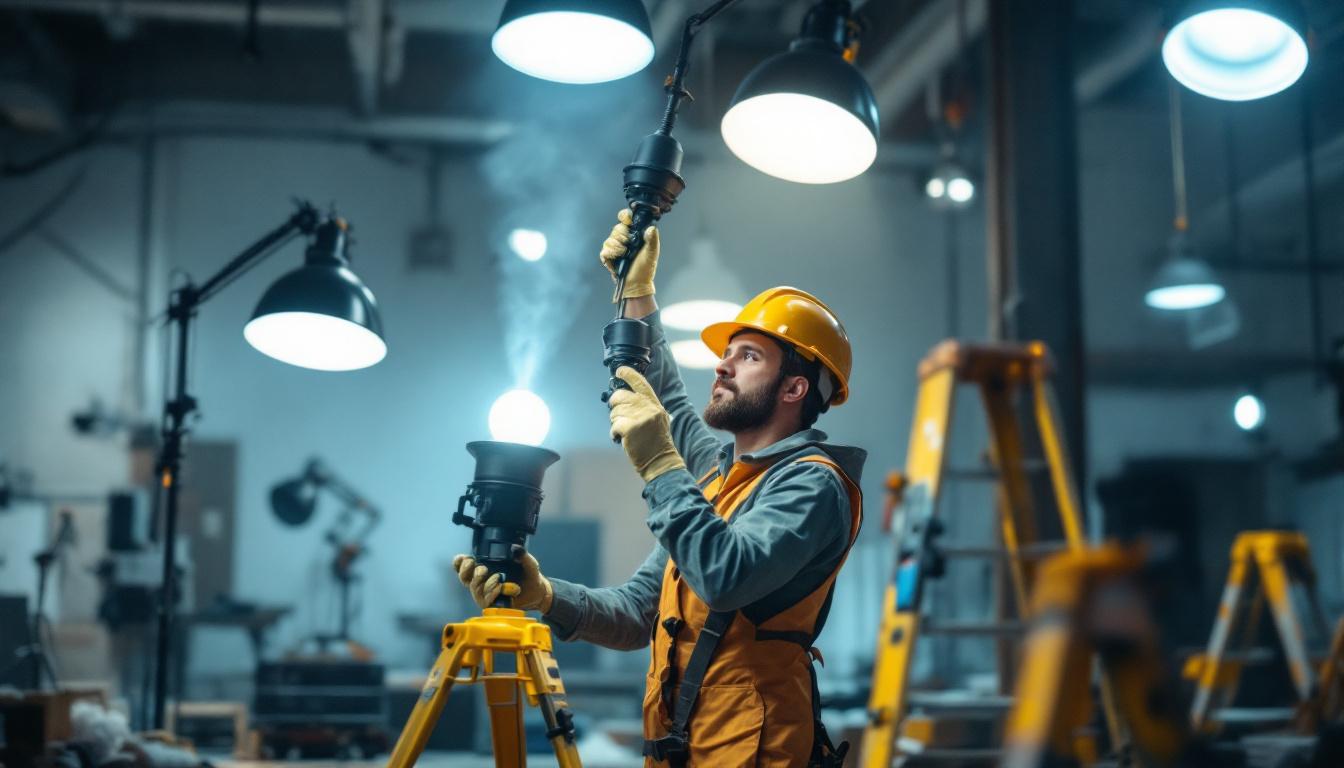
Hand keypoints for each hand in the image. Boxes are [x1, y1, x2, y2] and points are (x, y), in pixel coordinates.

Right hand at [453, 553, 552, 612]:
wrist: (538, 592)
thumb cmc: (529, 575)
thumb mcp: (528, 563)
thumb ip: (522, 555)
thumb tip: (515, 548)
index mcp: (486, 565)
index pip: (463, 564)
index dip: (459, 562)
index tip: (468, 559)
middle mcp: (482, 579)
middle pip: (464, 577)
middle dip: (472, 572)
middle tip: (484, 570)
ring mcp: (485, 592)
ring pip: (475, 589)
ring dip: (487, 583)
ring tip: (500, 578)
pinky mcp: (491, 604)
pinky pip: (485, 600)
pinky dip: (492, 593)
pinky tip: (502, 589)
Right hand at [599, 208, 658, 301]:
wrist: (637, 284)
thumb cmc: (646, 269)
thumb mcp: (652, 253)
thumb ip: (652, 239)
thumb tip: (651, 228)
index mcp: (633, 234)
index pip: (625, 218)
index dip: (625, 217)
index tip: (629, 222)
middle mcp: (623, 239)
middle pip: (617, 228)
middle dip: (623, 235)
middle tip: (629, 244)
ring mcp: (614, 248)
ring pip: (610, 239)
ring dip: (618, 246)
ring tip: (625, 254)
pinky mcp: (607, 257)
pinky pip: (605, 250)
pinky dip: (612, 254)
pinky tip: (618, 258)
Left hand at [608, 367, 685, 482]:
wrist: (660, 461)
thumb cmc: (656, 442)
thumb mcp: (657, 419)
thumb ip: (644, 407)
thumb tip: (624, 398)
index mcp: (654, 404)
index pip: (640, 382)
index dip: (628, 374)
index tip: (619, 371)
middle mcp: (648, 407)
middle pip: (620, 396)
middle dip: (615, 406)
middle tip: (619, 416)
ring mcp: (639, 417)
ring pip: (614, 412)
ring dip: (616, 423)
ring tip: (626, 432)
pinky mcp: (630, 428)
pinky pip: (613, 426)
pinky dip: (614, 434)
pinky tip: (623, 439)